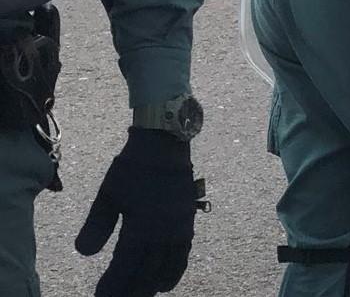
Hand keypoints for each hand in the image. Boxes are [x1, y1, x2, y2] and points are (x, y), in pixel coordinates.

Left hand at [76, 129, 199, 296]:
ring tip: (138, 295)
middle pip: (146, 273)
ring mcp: (179, 228)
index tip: (100, 296)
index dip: (112, 285)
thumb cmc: (132, 168)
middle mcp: (164, 231)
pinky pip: (183, 255)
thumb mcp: (107, 194)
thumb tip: (84, 254)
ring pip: (166, 268)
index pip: (125, 266)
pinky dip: (173, 272)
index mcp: (142, 225)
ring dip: (151, 286)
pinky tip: (165, 283)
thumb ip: (96, 226)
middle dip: (130, 291)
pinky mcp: (188, 222)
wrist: (165, 144)